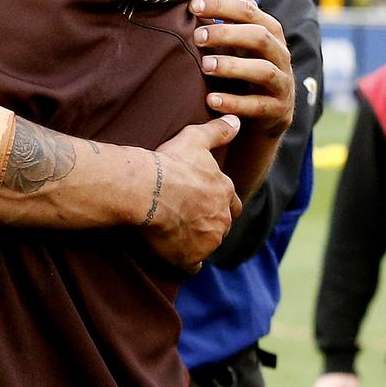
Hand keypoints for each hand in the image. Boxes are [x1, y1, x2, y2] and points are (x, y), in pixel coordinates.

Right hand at [143, 115, 242, 272]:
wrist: (148, 189)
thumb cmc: (171, 162)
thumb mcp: (196, 138)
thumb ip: (218, 131)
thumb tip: (236, 120)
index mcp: (224, 191)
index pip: (231, 203)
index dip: (219, 203)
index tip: (204, 201)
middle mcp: (221, 218)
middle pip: (221, 225)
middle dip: (210, 223)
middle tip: (190, 219)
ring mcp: (207, 240)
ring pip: (208, 244)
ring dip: (197, 242)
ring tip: (178, 235)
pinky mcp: (190, 257)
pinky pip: (191, 266)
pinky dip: (185, 262)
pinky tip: (175, 256)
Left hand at [189, 0, 293, 138]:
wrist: (265, 110)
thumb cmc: (247, 61)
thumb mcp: (241, 32)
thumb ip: (233, 2)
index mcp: (269, 30)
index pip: (248, 11)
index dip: (222, 5)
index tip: (193, 5)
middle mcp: (279, 53)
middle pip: (258, 37)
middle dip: (227, 33)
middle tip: (197, 36)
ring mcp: (281, 83)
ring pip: (263, 70)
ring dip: (232, 67)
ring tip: (205, 67)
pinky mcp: (277, 110)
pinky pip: (258, 106)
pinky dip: (235, 103)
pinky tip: (211, 100)